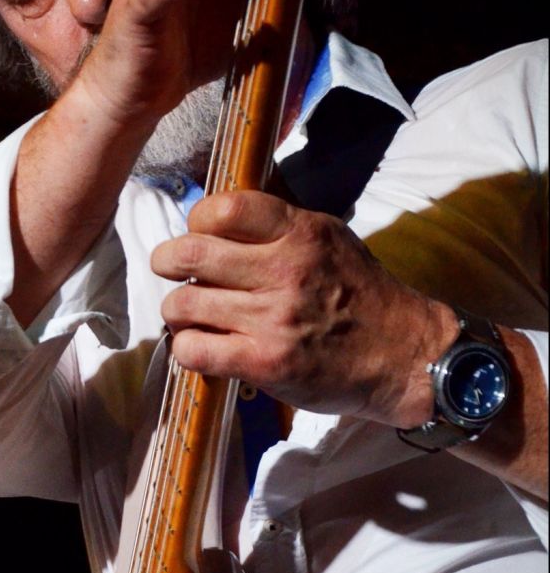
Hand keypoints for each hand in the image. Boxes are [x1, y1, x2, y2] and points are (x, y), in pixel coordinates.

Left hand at [151, 191, 457, 426]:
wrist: (405, 355)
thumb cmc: (362, 294)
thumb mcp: (329, 239)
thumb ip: (278, 227)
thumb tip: (217, 218)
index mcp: (300, 233)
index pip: (222, 209)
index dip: (197, 222)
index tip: (199, 236)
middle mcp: (285, 271)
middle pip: (189, 253)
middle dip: (167, 262)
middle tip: (171, 271)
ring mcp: (273, 319)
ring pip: (183, 304)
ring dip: (176, 312)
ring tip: (190, 316)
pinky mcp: (266, 363)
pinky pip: (194, 351)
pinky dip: (187, 349)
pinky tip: (201, 348)